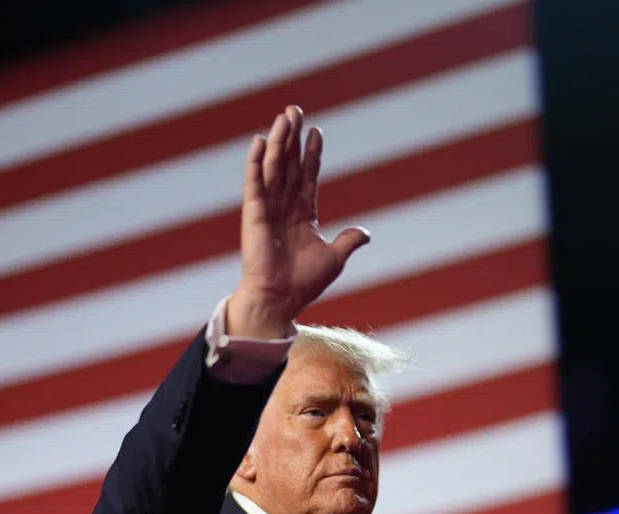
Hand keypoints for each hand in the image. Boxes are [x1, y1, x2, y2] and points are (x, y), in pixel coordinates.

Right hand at [225, 105, 369, 339]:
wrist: (279, 299)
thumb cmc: (303, 283)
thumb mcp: (333, 259)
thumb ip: (348, 241)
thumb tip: (365, 233)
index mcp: (303, 215)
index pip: (308, 177)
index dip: (312, 154)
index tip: (317, 132)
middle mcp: (284, 207)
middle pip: (289, 164)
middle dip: (293, 138)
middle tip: (296, 110)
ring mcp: (268, 208)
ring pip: (274, 167)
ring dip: (279, 141)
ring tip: (284, 116)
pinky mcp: (254, 214)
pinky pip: (254, 183)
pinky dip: (255, 162)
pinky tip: (260, 141)